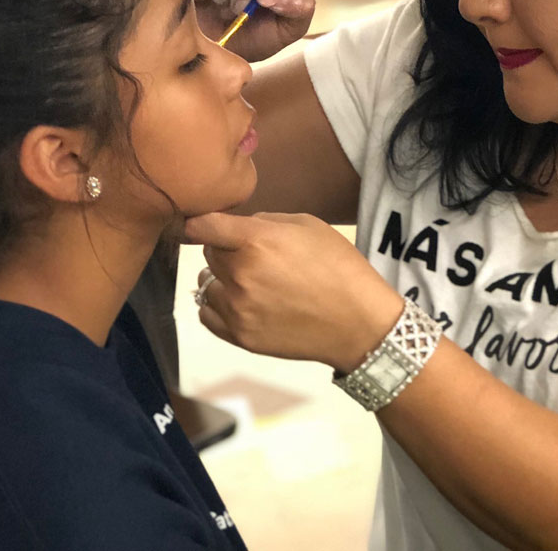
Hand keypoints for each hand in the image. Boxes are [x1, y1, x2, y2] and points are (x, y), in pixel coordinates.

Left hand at [185, 211, 404, 371]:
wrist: (357, 322)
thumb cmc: (339, 266)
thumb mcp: (309, 226)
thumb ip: (266, 222)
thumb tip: (239, 227)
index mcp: (256, 242)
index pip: (203, 226)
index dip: (201, 222)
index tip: (206, 225)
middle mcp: (239, 274)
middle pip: (208, 254)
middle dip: (225, 250)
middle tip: (254, 256)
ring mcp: (236, 309)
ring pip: (206, 284)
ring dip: (222, 280)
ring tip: (251, 283)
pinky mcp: (239, 336)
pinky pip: (207, 314)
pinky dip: (218, 306)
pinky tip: (242, 303)